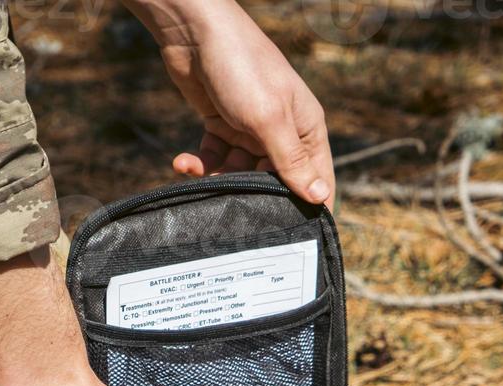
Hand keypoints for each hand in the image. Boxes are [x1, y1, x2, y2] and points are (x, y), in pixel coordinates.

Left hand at [129, 0, 334, 207]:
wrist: (195, 33)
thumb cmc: (243, 68)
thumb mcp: (270, 119)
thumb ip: (291, 162)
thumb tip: (319, 197)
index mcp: (306, 129)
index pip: (316, 178)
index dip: (311, 206)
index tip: (297, 235)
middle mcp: (282, 132)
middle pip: (275, 182)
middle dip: (255, 196)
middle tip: (237, 213)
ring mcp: (251, 131)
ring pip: (241, 175)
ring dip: (220, 180)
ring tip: (201, 178)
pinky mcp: (222, 127)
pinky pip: (215, 159)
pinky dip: (200, 165)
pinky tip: (183, 163)